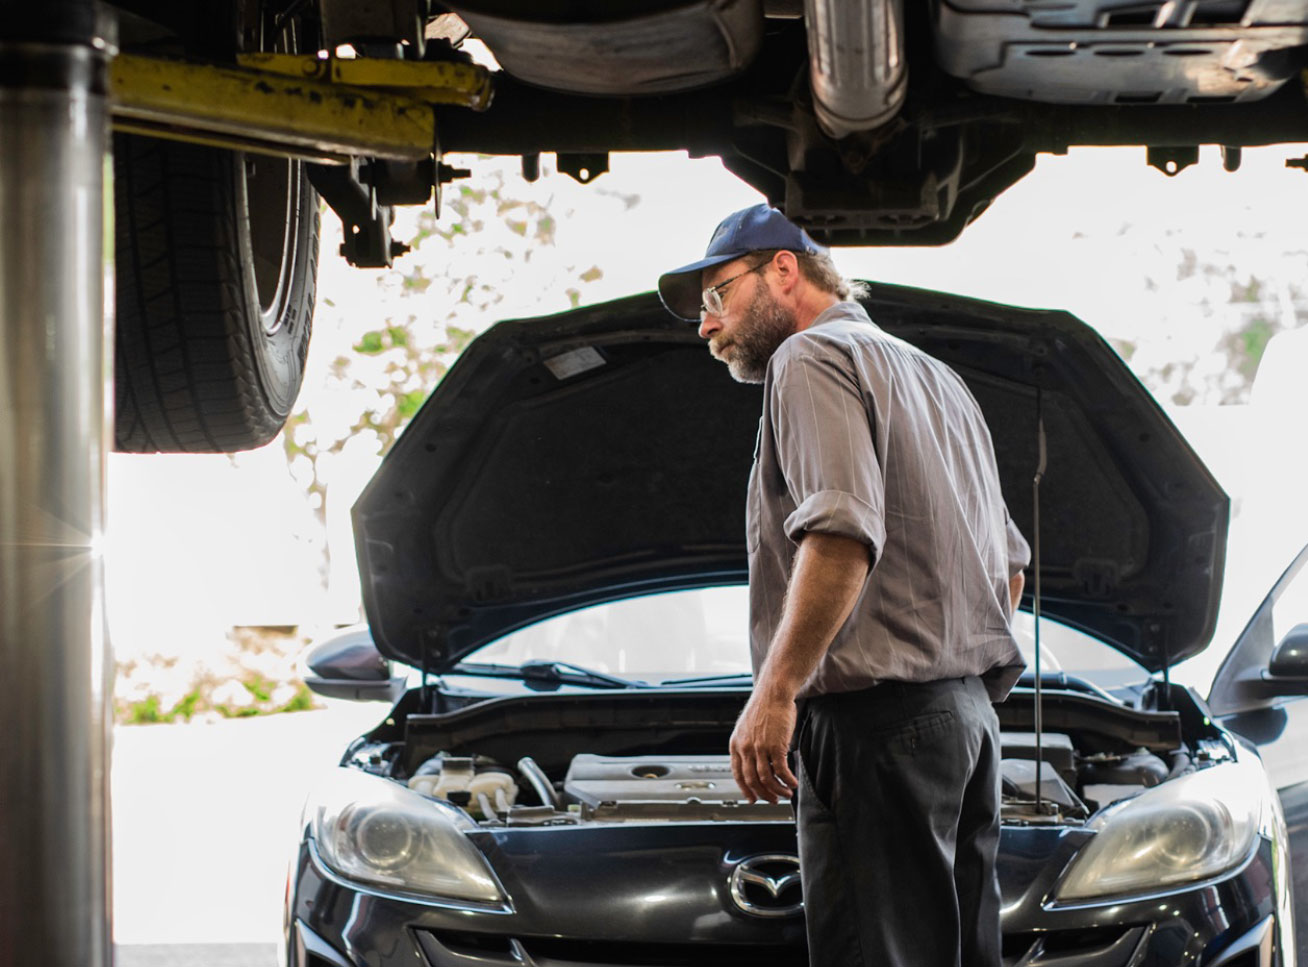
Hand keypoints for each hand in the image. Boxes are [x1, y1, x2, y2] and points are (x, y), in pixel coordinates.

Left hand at [729, 688, 798, 803]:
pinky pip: (781, 771)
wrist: (773, 692)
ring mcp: (760, 748)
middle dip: (764, 794)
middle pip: (752, 780)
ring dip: (777, 790)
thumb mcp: (747, 727)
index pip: (737, 774)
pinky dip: (788, 780)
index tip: (753, 798)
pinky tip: (793, 783)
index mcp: (736, 744)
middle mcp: (745, 747)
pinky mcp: (776, 746)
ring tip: (786, 793)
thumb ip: (748, 745)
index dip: (745, 789)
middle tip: (773, 800)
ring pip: (767, 779)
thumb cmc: (764, 707)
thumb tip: (757, 763)